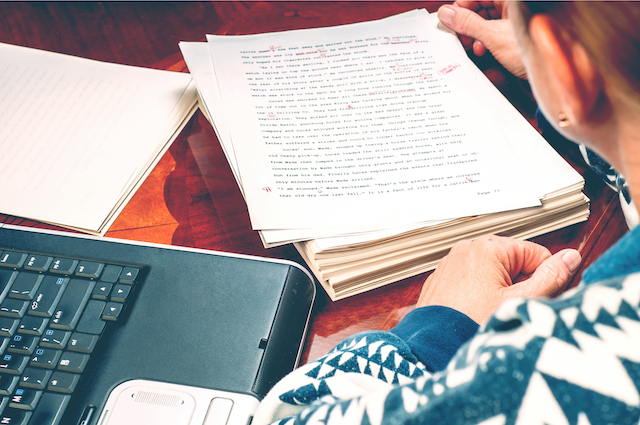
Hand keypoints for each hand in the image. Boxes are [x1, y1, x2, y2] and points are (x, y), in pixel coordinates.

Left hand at [416, 235, 580, 323]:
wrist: (434, 348)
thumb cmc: (473, 325)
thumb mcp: (523, 301)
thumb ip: (552, 276)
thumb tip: (571, 257)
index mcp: (488, 247)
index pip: (537, 254)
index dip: (544, 280)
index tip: (537, 299)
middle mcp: (466, 249)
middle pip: (515, 264)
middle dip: (520, 287)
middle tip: (511, 309)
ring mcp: (451, 264)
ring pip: (493, 275)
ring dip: (500, 293)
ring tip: (491, 314)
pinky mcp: (442, 281)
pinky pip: (472, 284)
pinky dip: (478, 297)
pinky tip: (476, 315)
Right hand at [437, 1, 526, 78]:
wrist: (549, 72)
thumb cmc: (532, 49)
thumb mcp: (493, 35)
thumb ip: (468, 23)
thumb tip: (447, 14)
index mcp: (511, 0)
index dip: (461, 5)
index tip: (449, 17)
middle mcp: (514, 6)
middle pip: (481, 6)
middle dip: (467, 21)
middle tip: (457, 33)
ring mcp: (515, 19)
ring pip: (486, 19)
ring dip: (474, 33)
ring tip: (470, 43)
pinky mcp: (514, 34)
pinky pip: (493, 31)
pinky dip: (484, 40)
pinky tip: (482, 49)